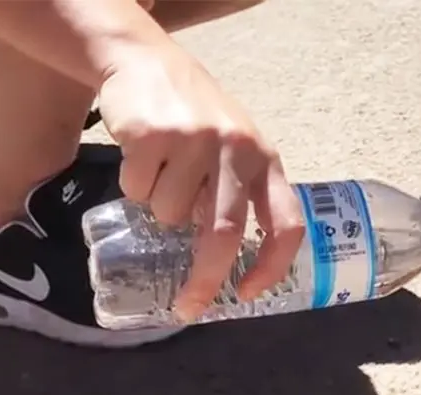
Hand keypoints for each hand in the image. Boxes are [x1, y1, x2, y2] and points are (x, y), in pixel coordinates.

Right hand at [97, 45, 304, 320]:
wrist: (145, 61)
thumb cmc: (195, 116)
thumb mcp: (232, 149)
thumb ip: (237, 194)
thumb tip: (224, 263)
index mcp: (265, 160)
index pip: (286, 223)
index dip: (272, 265)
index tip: (248, 293)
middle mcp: (237, 150)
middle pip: (225, 233)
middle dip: (205, 278)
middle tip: (188, 305)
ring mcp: (196, 141)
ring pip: (172, 214)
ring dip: (159, 209)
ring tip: (162, 172)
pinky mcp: (154, 134)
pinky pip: (138, 190)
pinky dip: (134, 186)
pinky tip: (141, 155)